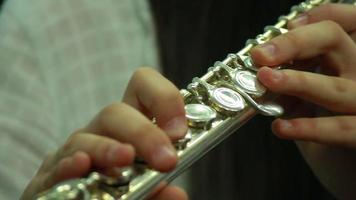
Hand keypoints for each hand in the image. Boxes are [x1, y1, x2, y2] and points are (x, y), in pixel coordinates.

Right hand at [21, 68, 187, 199]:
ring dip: (107, 148)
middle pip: (114, 113)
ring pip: (84, 137)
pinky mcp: (48, 176)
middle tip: (166, 160)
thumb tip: (176, 194)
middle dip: (143, 132)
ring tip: (126, 158)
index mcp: (128, 129)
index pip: (142, 88)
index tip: (179, 131)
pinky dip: (68, 165)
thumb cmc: (115, 193)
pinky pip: (55, 165)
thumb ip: (158, 191)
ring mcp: (72, 152)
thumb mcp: (142, 191)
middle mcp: (100, 134)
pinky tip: (80, 165)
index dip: (163, 99)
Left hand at [251, 4, 355, 199]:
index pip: (343, 22)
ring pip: (335, 86)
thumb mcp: (312, 89)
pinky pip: (342, 129)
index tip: (288, 24)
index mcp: (348, 57)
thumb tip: (262, 62)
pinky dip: (308, 127)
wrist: (348, 166)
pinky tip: (281, 127)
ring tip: (266, 81)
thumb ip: (297, 72)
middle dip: (293, 43)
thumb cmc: (326, 121)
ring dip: (296, 82)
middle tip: (261, 55)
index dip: (319, 15)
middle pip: (334, 40)